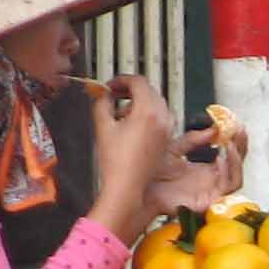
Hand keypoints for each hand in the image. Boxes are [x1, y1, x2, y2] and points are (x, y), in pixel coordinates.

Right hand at [86, 75, 176, 242]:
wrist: (126, 189)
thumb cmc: (115, 163)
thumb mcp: (103, 128)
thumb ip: (101, 104)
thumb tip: (103, 95)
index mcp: (147, 111)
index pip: (138, 82)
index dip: (121, 80)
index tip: (110, 86)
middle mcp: (161, 118)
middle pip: (149, 91)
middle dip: (131, 90)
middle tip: (114, 95)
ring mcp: (166, 130)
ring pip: (156, 104)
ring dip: (140, 102)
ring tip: (121, 112)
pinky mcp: (166, 141)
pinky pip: (159, 118)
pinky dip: (147, 115)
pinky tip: (131, 126)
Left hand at [142, 123, 247, 217]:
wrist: (138, 188)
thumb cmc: (150, 174)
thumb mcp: (173, 148)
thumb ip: (193, 139)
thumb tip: (212, 130)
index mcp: (203, 171)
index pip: (228, 156)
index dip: (234, 140)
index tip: (234, 124)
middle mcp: (209, 182)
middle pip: (237, 165)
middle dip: (241, 146)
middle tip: (239, 130)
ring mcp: (209, 192)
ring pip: (236, 178)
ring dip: (237, 159)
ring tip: (230, 145)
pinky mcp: (207, 202)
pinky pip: (226, 189)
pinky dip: (228, 173)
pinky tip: (220, 160)